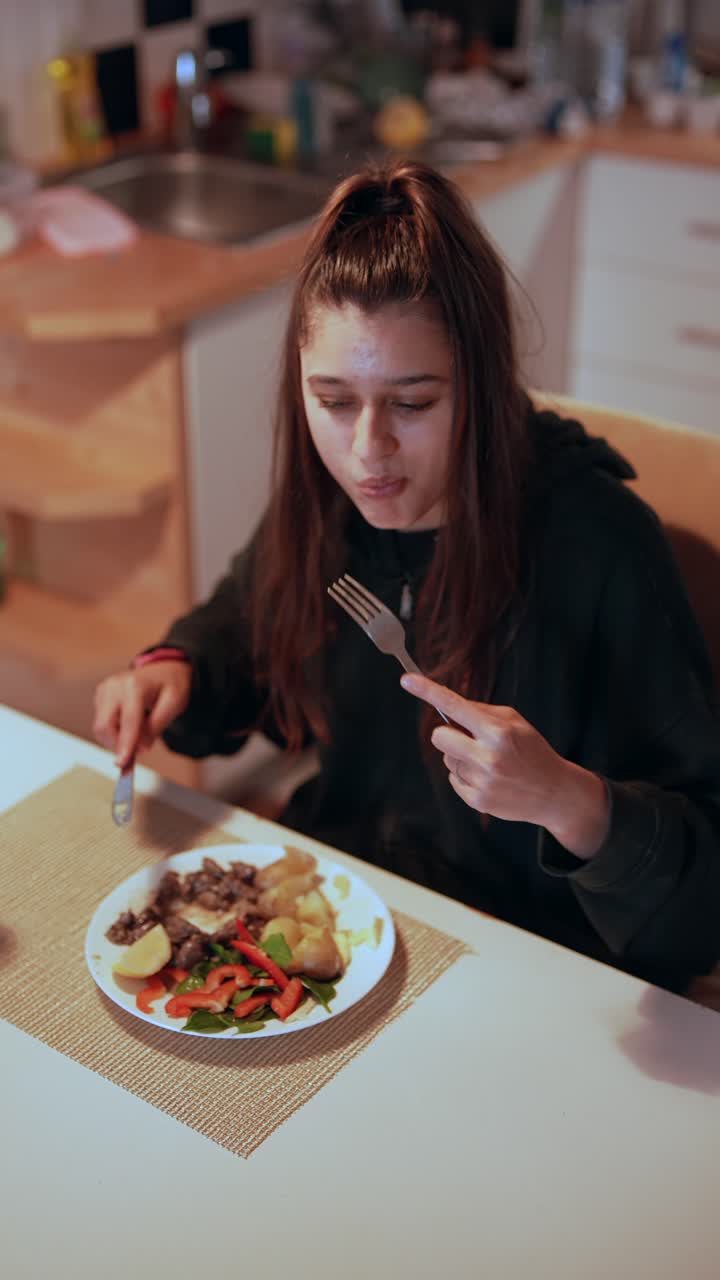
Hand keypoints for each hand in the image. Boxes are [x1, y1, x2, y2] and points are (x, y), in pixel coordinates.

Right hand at [93, 661, 192, 769]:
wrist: (163, 670)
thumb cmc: (170, 684)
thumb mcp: (174, 704)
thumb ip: (157, 726)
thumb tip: (140, 747)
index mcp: (135, 685)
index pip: (128, 721)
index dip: (125, 744)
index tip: (122, 762)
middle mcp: (115, 686)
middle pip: (105, 725)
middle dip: (117, 745)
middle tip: (134, 754)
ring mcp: (105, 689)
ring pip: (100, 727)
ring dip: (115, 739)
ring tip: (137, 736)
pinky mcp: (100, 695)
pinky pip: (101, 722)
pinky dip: (113, 731)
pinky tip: (129, 727)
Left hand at [400, 673, 609, 858]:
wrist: (553, 792)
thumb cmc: (532, 750)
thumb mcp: (514, 722)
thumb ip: (481, 712)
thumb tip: (447, 705)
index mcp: (498, 731)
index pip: (455, 706)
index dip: (427, 691)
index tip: (406, 680)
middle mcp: (488, 756)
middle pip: (439, 737)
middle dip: (449, 735)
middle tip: (468, 739)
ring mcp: (482, 781)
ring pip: (447, 759)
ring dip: (461, 757)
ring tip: (489, 763)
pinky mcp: (478, 800)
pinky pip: (453, 779)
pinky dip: (465, 776)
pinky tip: (489, 778)